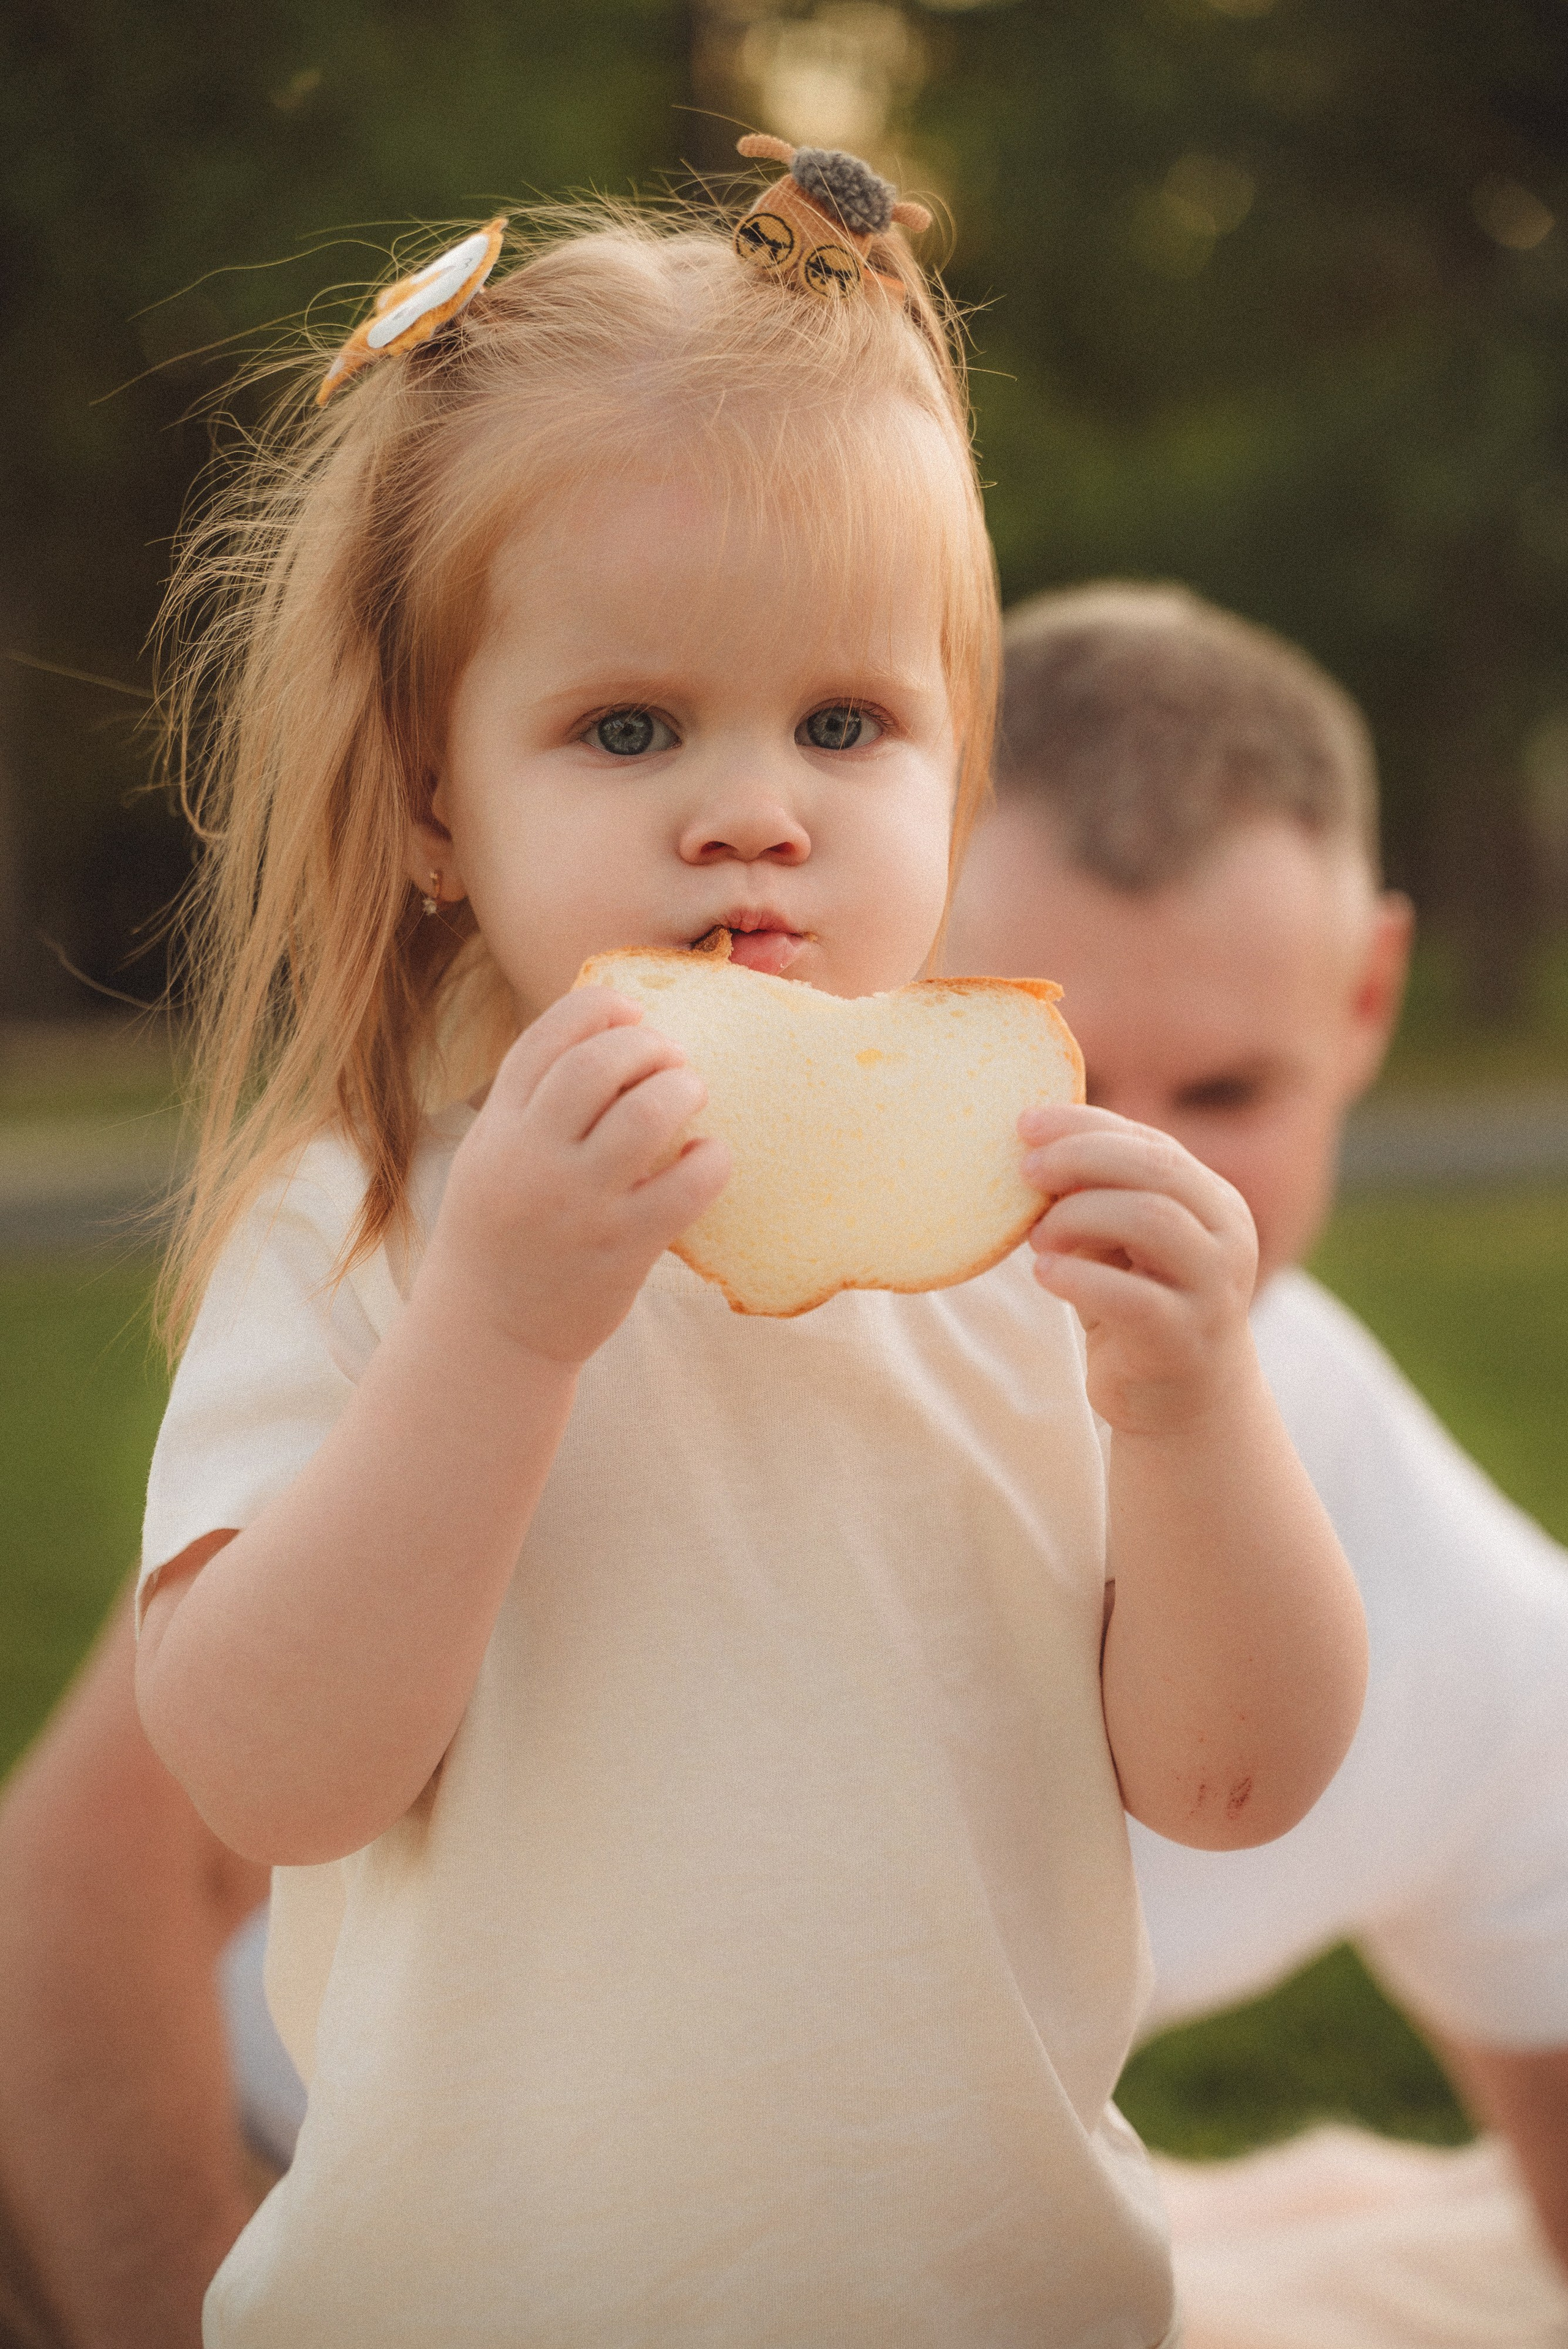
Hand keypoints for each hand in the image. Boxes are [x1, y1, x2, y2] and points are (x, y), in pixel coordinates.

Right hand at [424, 988, 729, 1365]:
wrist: (486, 1335)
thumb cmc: (501, 1236)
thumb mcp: (490, 1156)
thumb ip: (531, 1104)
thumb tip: (606, 1038)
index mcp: (498, 1127)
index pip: (547, 1037)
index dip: (599, 1010)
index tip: (632, 1014)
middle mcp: (532, 1158)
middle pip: (599, 1062)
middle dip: (649, 1045)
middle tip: (671, 1059)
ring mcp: (579, 1204)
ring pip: (647, 1113)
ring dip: (683, 1088)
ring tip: (691, 1096)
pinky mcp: (623, 1248)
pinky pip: (688, 1185)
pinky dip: (712, 1159)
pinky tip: (707, 1158)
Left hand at [1020, 1103, 1257, 1436]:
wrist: (1183, 1405)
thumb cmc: (1138, 1307)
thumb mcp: (1119, 1243)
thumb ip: (1096, 1196)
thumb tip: (1030, 1146)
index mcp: (1213, 1202)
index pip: (1153, 1145)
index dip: (1087, 1126)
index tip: (1025, 1124)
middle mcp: (1227, 1237)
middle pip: (1157, 1171)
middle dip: (1082, 1158)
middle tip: (1025, 1171)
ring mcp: (1214, 1291)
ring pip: (1151, 1220)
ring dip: (1080, 1216)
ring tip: (1038, 1237)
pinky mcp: (1184, 1341)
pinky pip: (1132, 1297)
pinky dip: (1079, 1277)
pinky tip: (1045, 1274)